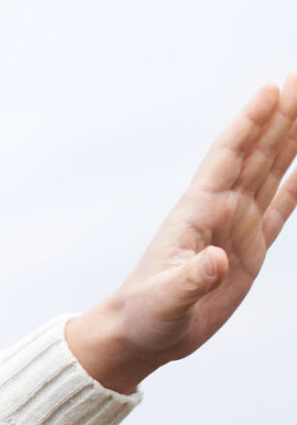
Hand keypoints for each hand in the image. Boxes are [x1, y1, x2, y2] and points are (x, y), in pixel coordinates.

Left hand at [65, 74, 296, 393]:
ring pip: (272, 171)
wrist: (142, 336)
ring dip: (291, 139)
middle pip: (258, 153)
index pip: (229, 156)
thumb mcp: (166, 300)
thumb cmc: (144, 315)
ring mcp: (237, 227)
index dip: (250, 122)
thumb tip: (215, 262)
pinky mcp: (250, 249)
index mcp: (197, 212)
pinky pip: (282, 209)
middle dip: (281, 116)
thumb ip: (190, 280)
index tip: (272, 88)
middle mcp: (220, 211)